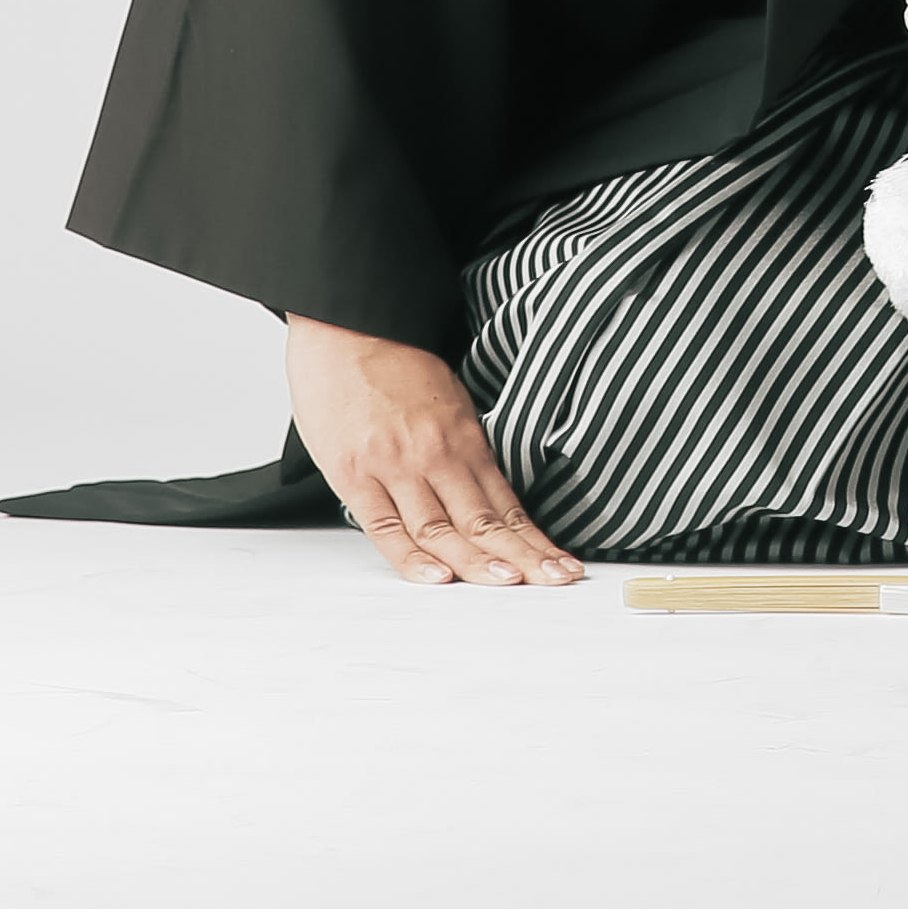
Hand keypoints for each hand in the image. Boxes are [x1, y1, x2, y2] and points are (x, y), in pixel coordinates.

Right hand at [285, 315, 585, 586]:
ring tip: (514, 585)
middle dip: (522, 557)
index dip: (534, 539)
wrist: (345, 323)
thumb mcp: (445, 398)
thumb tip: (484, 494)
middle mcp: (434, 453)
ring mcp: (394, 466)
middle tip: (556, 581)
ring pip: (442, 530)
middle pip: (483, 521)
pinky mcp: (353, 474)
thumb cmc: (393, 359)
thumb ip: (461, 447)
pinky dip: (413, 557)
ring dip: (479, 563)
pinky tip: (440, 577)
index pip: (505, 502)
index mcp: (462, 435)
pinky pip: (385, 527)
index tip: (562, 563)